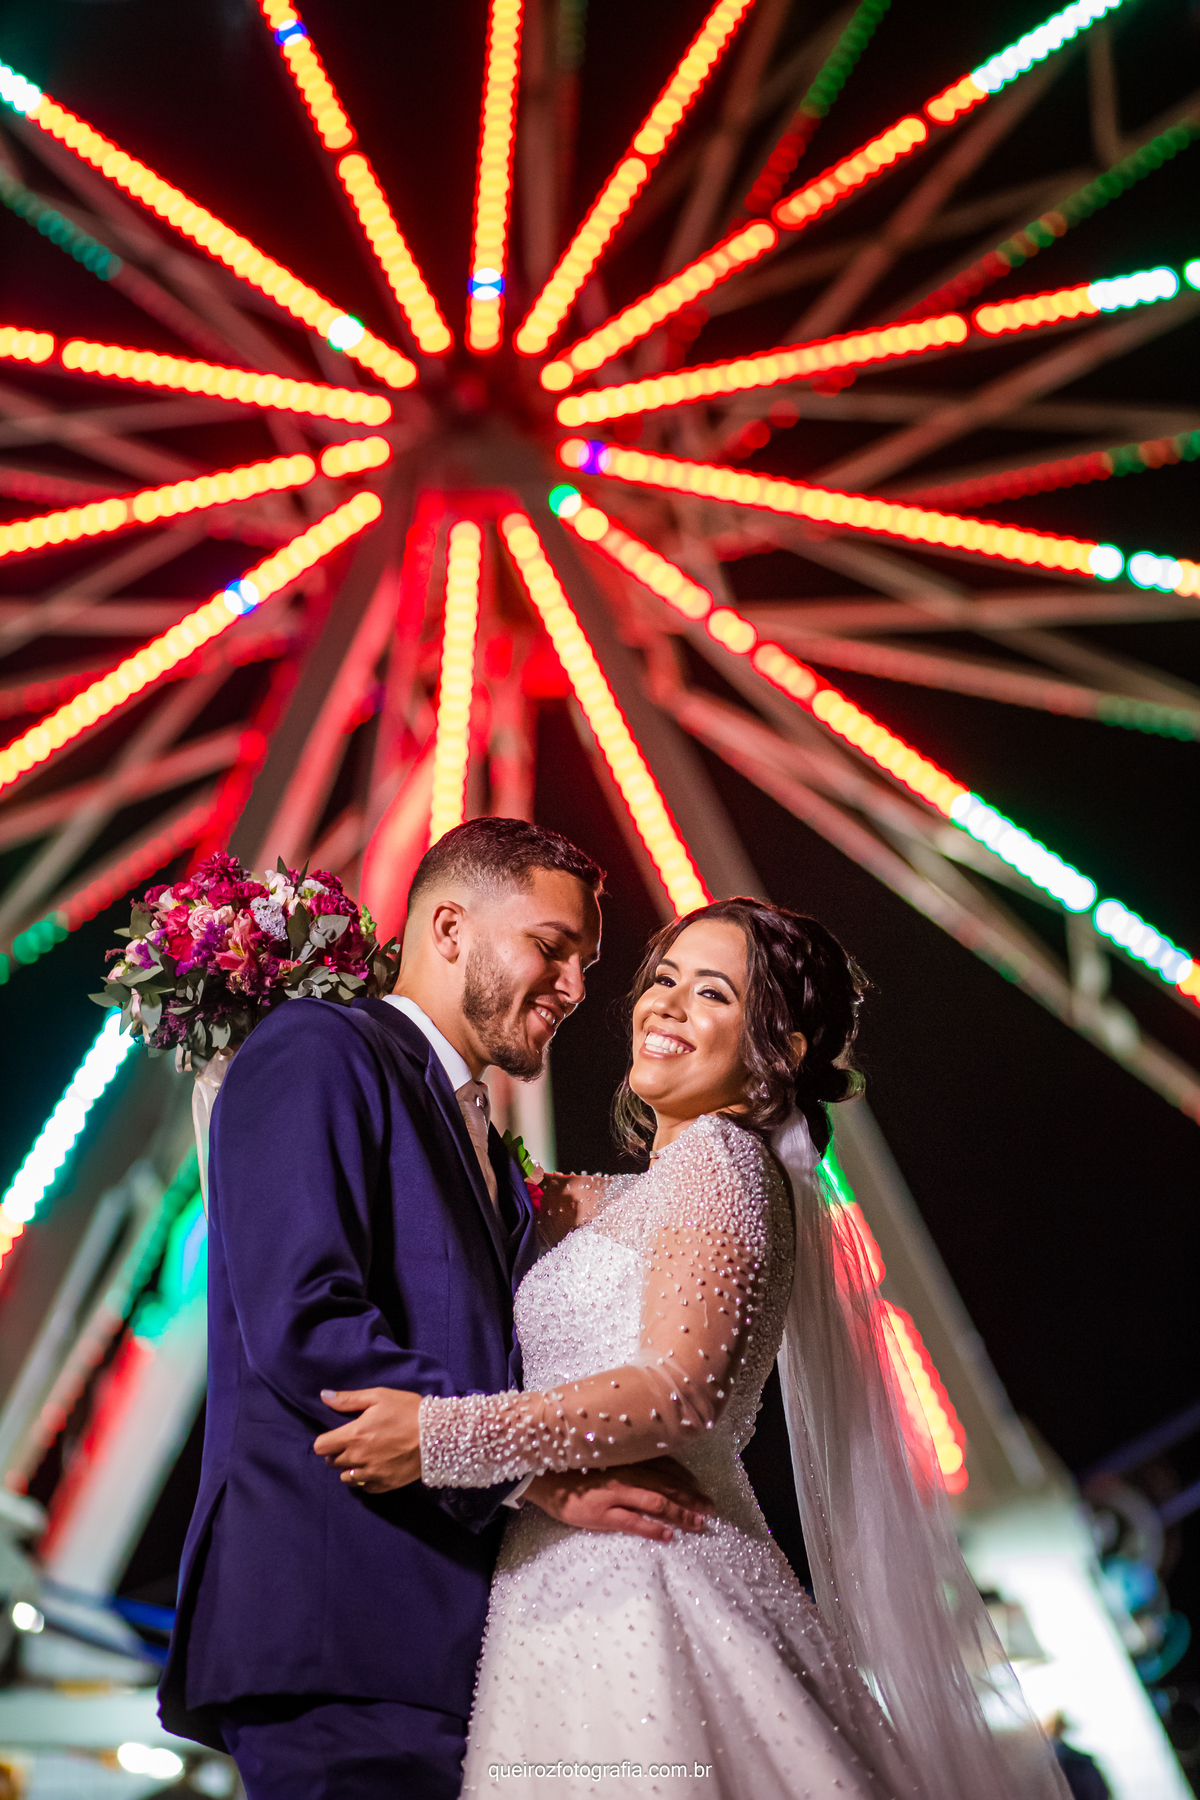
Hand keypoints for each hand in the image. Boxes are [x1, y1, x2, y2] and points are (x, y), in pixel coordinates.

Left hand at [313, 1387, 421, 1492]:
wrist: (438, 1434)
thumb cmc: (408, 1411)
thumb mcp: (379, 1396)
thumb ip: (348, 1399)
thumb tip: (324, 1396)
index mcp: (354, 1436)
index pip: (321, 1446)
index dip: (326, 1440)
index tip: (336, 1435)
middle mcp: (358, 1458)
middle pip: (332, 1462)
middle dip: (338, 1452)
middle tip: (353, 1443)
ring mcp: (371, 1474)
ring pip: (346, 1477)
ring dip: (349, 1468)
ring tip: (363, 1457)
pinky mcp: (384, 1485)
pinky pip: (364, 1487)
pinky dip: (365, 1479)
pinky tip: (375, 1468)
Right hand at [526, 1457, 713, 1542]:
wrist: (539, 1473)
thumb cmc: (570, 1464)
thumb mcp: (601, 1455)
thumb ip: (625, 1459)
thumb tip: (649, 1466)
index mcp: (627, 1458)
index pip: (666, 1468)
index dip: (687, 1480)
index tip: (702, 1490)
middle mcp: (626, 1472)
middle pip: (668, 1486)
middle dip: (692, 1499)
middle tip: (711, 1510)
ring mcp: (615, 1493)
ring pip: (658, 1503)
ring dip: (682, 1514)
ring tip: (699, 1525)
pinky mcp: (602, 1513)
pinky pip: (633, 1522)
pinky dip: (654, 1529)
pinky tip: (669, 1536)